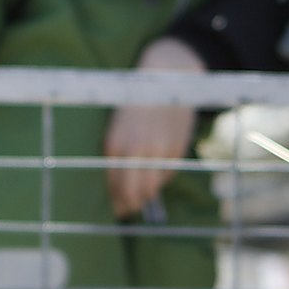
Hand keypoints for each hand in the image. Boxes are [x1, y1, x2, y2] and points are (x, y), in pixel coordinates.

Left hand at [105, 36, 203, 216]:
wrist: (167, 78)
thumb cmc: (136, 105)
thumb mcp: (118, 127)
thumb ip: (117, 155)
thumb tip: (116, 189)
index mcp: (115, 143)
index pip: (113, 184)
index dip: (115, 201)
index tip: (116, 208)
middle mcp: (135, 149)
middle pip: (131, 192)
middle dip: (129, 205)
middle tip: (127, 209)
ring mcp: (157, 151)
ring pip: (151, 188)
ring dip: (146, 195)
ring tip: (142, 195)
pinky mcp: (176, 150)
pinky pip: (166, 175)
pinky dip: (160, 179)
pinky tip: (156, 173)